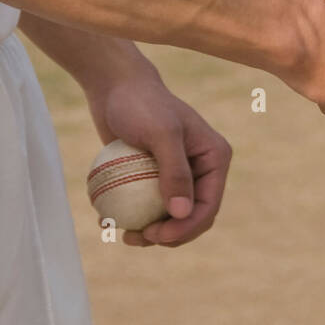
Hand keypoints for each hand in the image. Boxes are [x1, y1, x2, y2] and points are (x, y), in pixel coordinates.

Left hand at [84, 64, 231, 247]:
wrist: (115, 86)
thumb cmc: (140, 103)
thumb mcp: (160, 133)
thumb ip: (174, 172)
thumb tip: (182, 214)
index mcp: (215, 159)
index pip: (208, 206)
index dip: (186, 228)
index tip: (155, 235)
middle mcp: (201, 169)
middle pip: (192, 217)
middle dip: (169, 235)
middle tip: (138, 237)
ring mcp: (177, 174)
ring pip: (169, 216)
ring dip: (149, 232)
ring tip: (123, 234)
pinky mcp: (154, 175)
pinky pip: (148, 205)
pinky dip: (133, 217)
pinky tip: (109, 222)